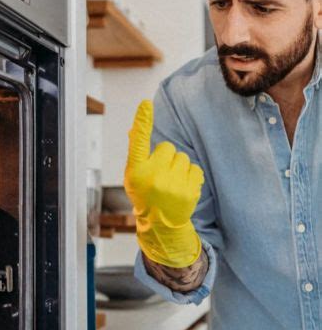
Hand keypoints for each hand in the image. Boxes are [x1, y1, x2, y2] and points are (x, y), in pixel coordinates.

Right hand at [124, 100, 203, 267]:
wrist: (160, 225)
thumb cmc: (145, 194)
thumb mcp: (133, 175)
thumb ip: (136, 152)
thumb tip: (134, 127)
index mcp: (135, 171)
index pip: (138, 142)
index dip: (142, 122)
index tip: (145, 104)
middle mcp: (152, 177)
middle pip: (168, 147)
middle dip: (166, 157)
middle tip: (160, 174)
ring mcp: (171, 185)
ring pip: (182, 157)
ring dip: (179, 166)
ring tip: (171, 182)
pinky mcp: (188, 190)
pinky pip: (195, 168)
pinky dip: (191, 175)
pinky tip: (182, 187)